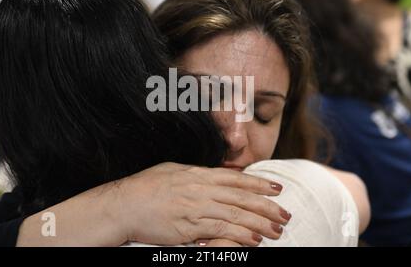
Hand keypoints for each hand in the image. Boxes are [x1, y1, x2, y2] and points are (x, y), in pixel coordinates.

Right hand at [117, 162, 288, 245]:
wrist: (124, 204)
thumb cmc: (145, 186)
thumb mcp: (173, 170)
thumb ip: (196, 174)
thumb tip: (213, 175)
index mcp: (198, 174)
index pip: (236, 178)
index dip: (259, 183)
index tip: (278, 188)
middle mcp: (201, 189)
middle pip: (243, 197)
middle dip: (267, 206)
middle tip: (286, 214)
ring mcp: (196, 208)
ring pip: (237, 215)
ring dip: (260, 223)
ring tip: (277, 230)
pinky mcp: (190, 227)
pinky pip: (222, 231)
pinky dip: (241, 235)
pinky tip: (254, 240)